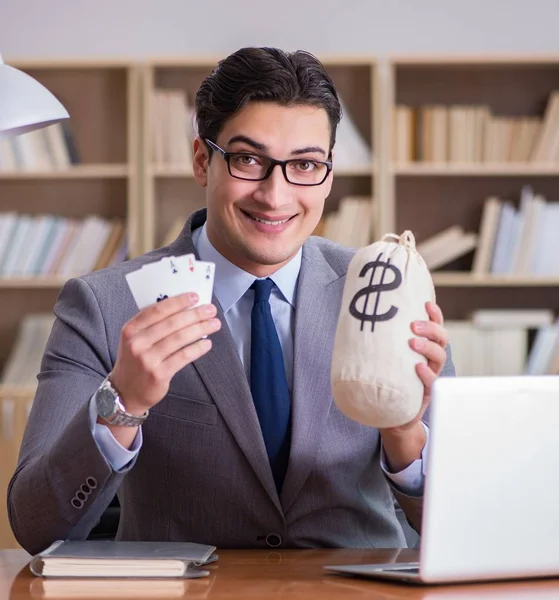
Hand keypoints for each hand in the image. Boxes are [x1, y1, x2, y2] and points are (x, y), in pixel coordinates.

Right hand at [110, 292, 220, 416]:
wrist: (125, 392)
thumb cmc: (135, 361)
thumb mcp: (135, 340)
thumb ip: (152, 325)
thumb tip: (183, 309)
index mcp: (131, 329)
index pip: (157, 310)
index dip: (178, 302)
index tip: (195, 297)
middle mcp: (137, 343)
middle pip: (172, 323)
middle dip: (195, 314)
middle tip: (211, 310)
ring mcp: (147, 359)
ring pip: (180, 338)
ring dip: (200, 329)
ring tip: (214, 324)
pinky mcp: (159, 374)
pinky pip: (183, 357)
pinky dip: (197, 348)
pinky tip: (207, 344)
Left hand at [379, 301, 447, 471]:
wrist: (390, 414)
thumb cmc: (385, 379)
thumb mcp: (383, 357)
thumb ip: (375, 340)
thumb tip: (348, 316)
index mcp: (422, 347)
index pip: (435, 327)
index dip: (435, 315)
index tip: (427, 304)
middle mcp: (429, 360)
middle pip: (441, 339)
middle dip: (431, 329)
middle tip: (413, 325)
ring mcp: (429, 376)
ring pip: (439, 357)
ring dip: (428, 347)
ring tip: (412, 342)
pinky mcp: (425, 394)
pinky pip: (431, 383)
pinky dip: (426, 374)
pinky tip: (417, 367)